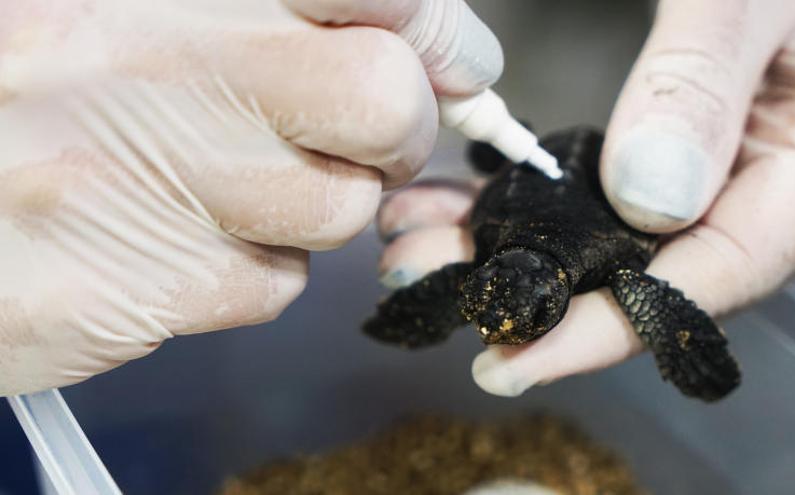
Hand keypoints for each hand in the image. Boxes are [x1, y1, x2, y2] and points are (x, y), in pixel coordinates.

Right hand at [0, 0, 500, 395]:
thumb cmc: (11, 80)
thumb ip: (243, 6)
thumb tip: (406, 27)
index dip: (437, 31)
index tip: (454, 60)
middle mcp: (164, 66)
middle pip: (387, 106)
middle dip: (399, 129)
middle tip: (364, 136)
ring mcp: (150, 183)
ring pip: (335, 211)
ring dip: (312, 204)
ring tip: (222, 182)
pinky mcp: (135, 287)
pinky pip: (266, 284)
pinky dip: (249, 268)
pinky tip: (173, 240)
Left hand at [376, 0, 794, 395]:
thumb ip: (704, 83)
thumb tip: (645, 199)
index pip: (712, 280)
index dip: (608, 329)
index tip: (512, 357)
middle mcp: (778, 188)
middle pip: (651, 272)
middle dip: (533, 290)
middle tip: (426, 278)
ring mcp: (733, 169)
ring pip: (620, 236)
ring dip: (519, 244)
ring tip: (425, 238)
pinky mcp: (695, 145)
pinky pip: (616, 189)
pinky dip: (542, 199)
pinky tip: (472, 197)